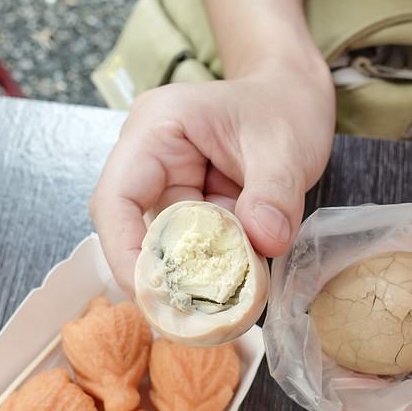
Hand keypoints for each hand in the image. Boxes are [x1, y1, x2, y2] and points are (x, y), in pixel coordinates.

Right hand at [90, 59, 334, 291]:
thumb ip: (275, 194)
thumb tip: (264, 241)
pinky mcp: (188, 204)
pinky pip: (192, 245)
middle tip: (198, 315)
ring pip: (166, 243)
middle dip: (166, 272)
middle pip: (134, 229)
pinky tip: (240, 283)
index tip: (152, 293)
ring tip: (230, 301)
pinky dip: (214, 266)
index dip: (124, 251)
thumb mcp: (287, 147)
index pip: (117, 198)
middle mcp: (149, 157)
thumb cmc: (284, 106)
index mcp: (157, 127)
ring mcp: (167, 183)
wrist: (294, 96)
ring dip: (195, 273)